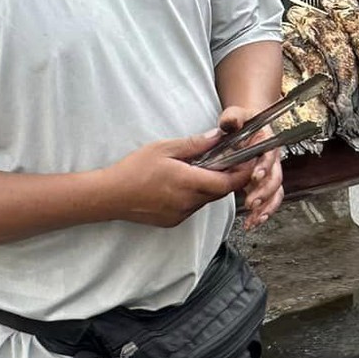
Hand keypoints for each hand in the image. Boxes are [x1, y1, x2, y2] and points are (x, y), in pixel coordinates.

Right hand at [100, 130, 252, 227]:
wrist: (109, 196)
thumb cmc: (134, 169)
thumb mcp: (164, 148)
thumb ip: (195, 144)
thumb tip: (219, 136)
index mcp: (188, 183)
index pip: (228, 182)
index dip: (243, 172)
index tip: (249, 159)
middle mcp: (188, 202)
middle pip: (220, 191)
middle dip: (230, 177)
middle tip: (230, 160)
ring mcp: (180, 214)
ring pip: (207, 200)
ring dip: (212, 186)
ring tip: (205, 168)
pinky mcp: (173, 221)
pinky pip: (194, 207)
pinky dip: (197, 195)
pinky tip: (186, 183)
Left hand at [212, 105, 284, 229]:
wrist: (248, 126)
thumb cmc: (242, 122)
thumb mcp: (236, 115)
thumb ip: (232, 118)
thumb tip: (229, 123)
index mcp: (267, 142)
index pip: (270, 155)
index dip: (265, 166)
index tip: (256, 176)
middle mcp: (272, 160)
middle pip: (276, 177)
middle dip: (265, 192)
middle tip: (251, 202)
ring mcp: (269, 174)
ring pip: (276, 192)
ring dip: (267, 206)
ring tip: (254, 218)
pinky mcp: (263, 185)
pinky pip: (270, 201)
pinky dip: (264, 213)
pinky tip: (253, 222)